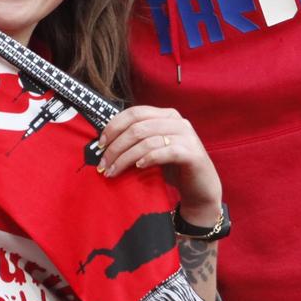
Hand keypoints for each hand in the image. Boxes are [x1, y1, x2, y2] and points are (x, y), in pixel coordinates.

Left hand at [95, 105, 220, 225]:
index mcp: (166, 115)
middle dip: (116, 146)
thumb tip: (105, 143)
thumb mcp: (153, 149)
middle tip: (103, 164)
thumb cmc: (174, 168)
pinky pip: (164, 152)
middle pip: (138, 127)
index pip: (134, 112)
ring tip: (114, 171)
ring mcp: (186, 136)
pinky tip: (139, 167)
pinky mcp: (192, 153)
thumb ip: (137, 141)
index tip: (100, 144)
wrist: (201, 188)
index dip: (114, 126)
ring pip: (147, 140)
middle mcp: (177, 121)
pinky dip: (148, 158)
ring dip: (125, 157)